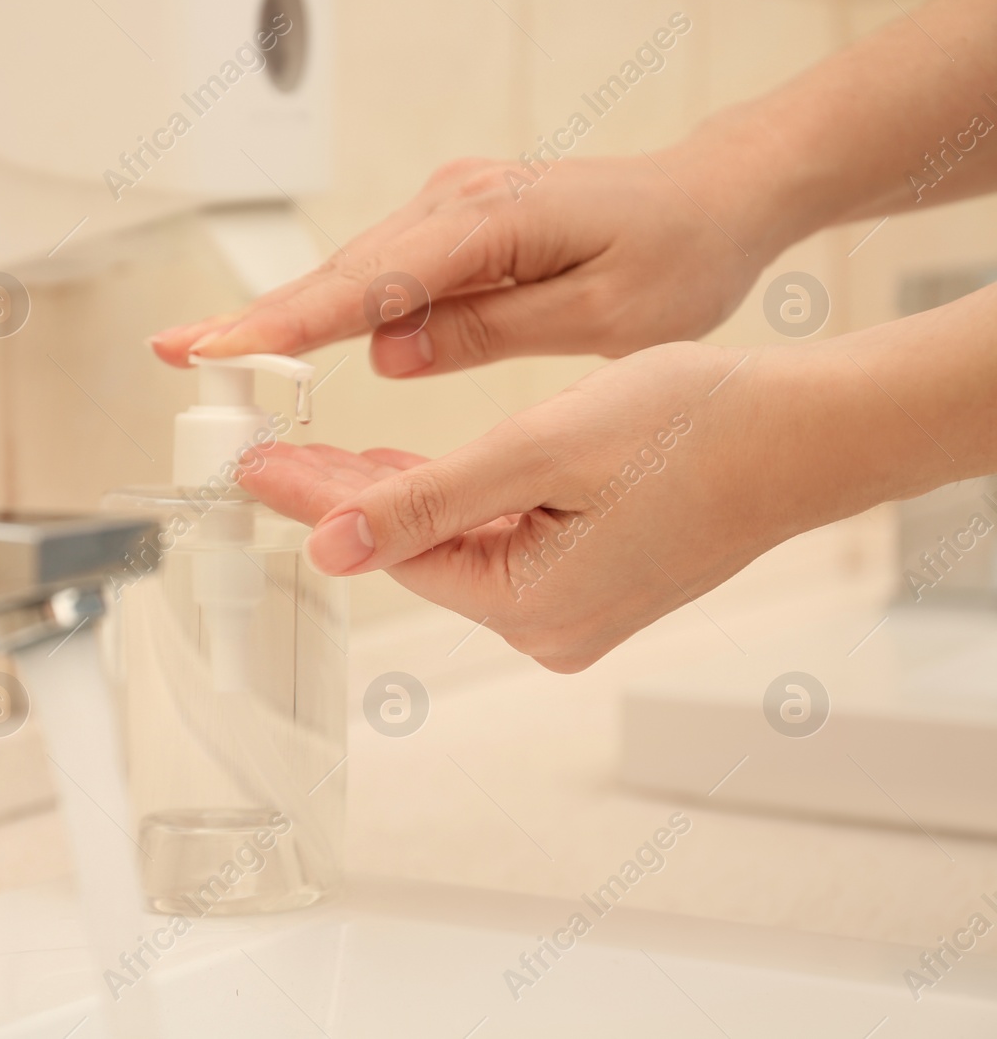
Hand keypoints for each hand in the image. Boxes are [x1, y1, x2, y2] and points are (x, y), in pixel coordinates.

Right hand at [150, 153, 780, 374]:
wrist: (715, 198)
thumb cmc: (680, 255)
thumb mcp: (603, 317)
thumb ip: (490, 330)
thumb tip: (388, 351)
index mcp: (495, 219)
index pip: (369, 282)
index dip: (285, 322)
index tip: (217, 347)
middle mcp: (460, 200)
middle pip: (341, 272)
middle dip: (256, 318)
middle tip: (177, 355)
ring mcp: (454, 206)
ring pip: (355, 272)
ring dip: (288, 317)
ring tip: (213, 355)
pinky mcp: (457, 223)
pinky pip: (385, 271)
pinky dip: (336, 308)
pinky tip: (288, 340)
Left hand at [237, 341, 879, 671]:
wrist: (803, 433)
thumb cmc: (693, 429)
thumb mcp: (538, 450)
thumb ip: (426, 499)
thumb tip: (332, 545)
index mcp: (531, 607)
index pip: (389, 547)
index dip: (316, 499)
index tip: (254, 466)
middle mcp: (547, 626)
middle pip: (416, 551)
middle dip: (346, 497)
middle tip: (275, 448)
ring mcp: (572, 610)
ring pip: (455, 544)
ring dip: (397, 495)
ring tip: (323, 452)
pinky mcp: (591, 582)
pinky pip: (498, 543)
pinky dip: (456, 502)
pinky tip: (413, 470)